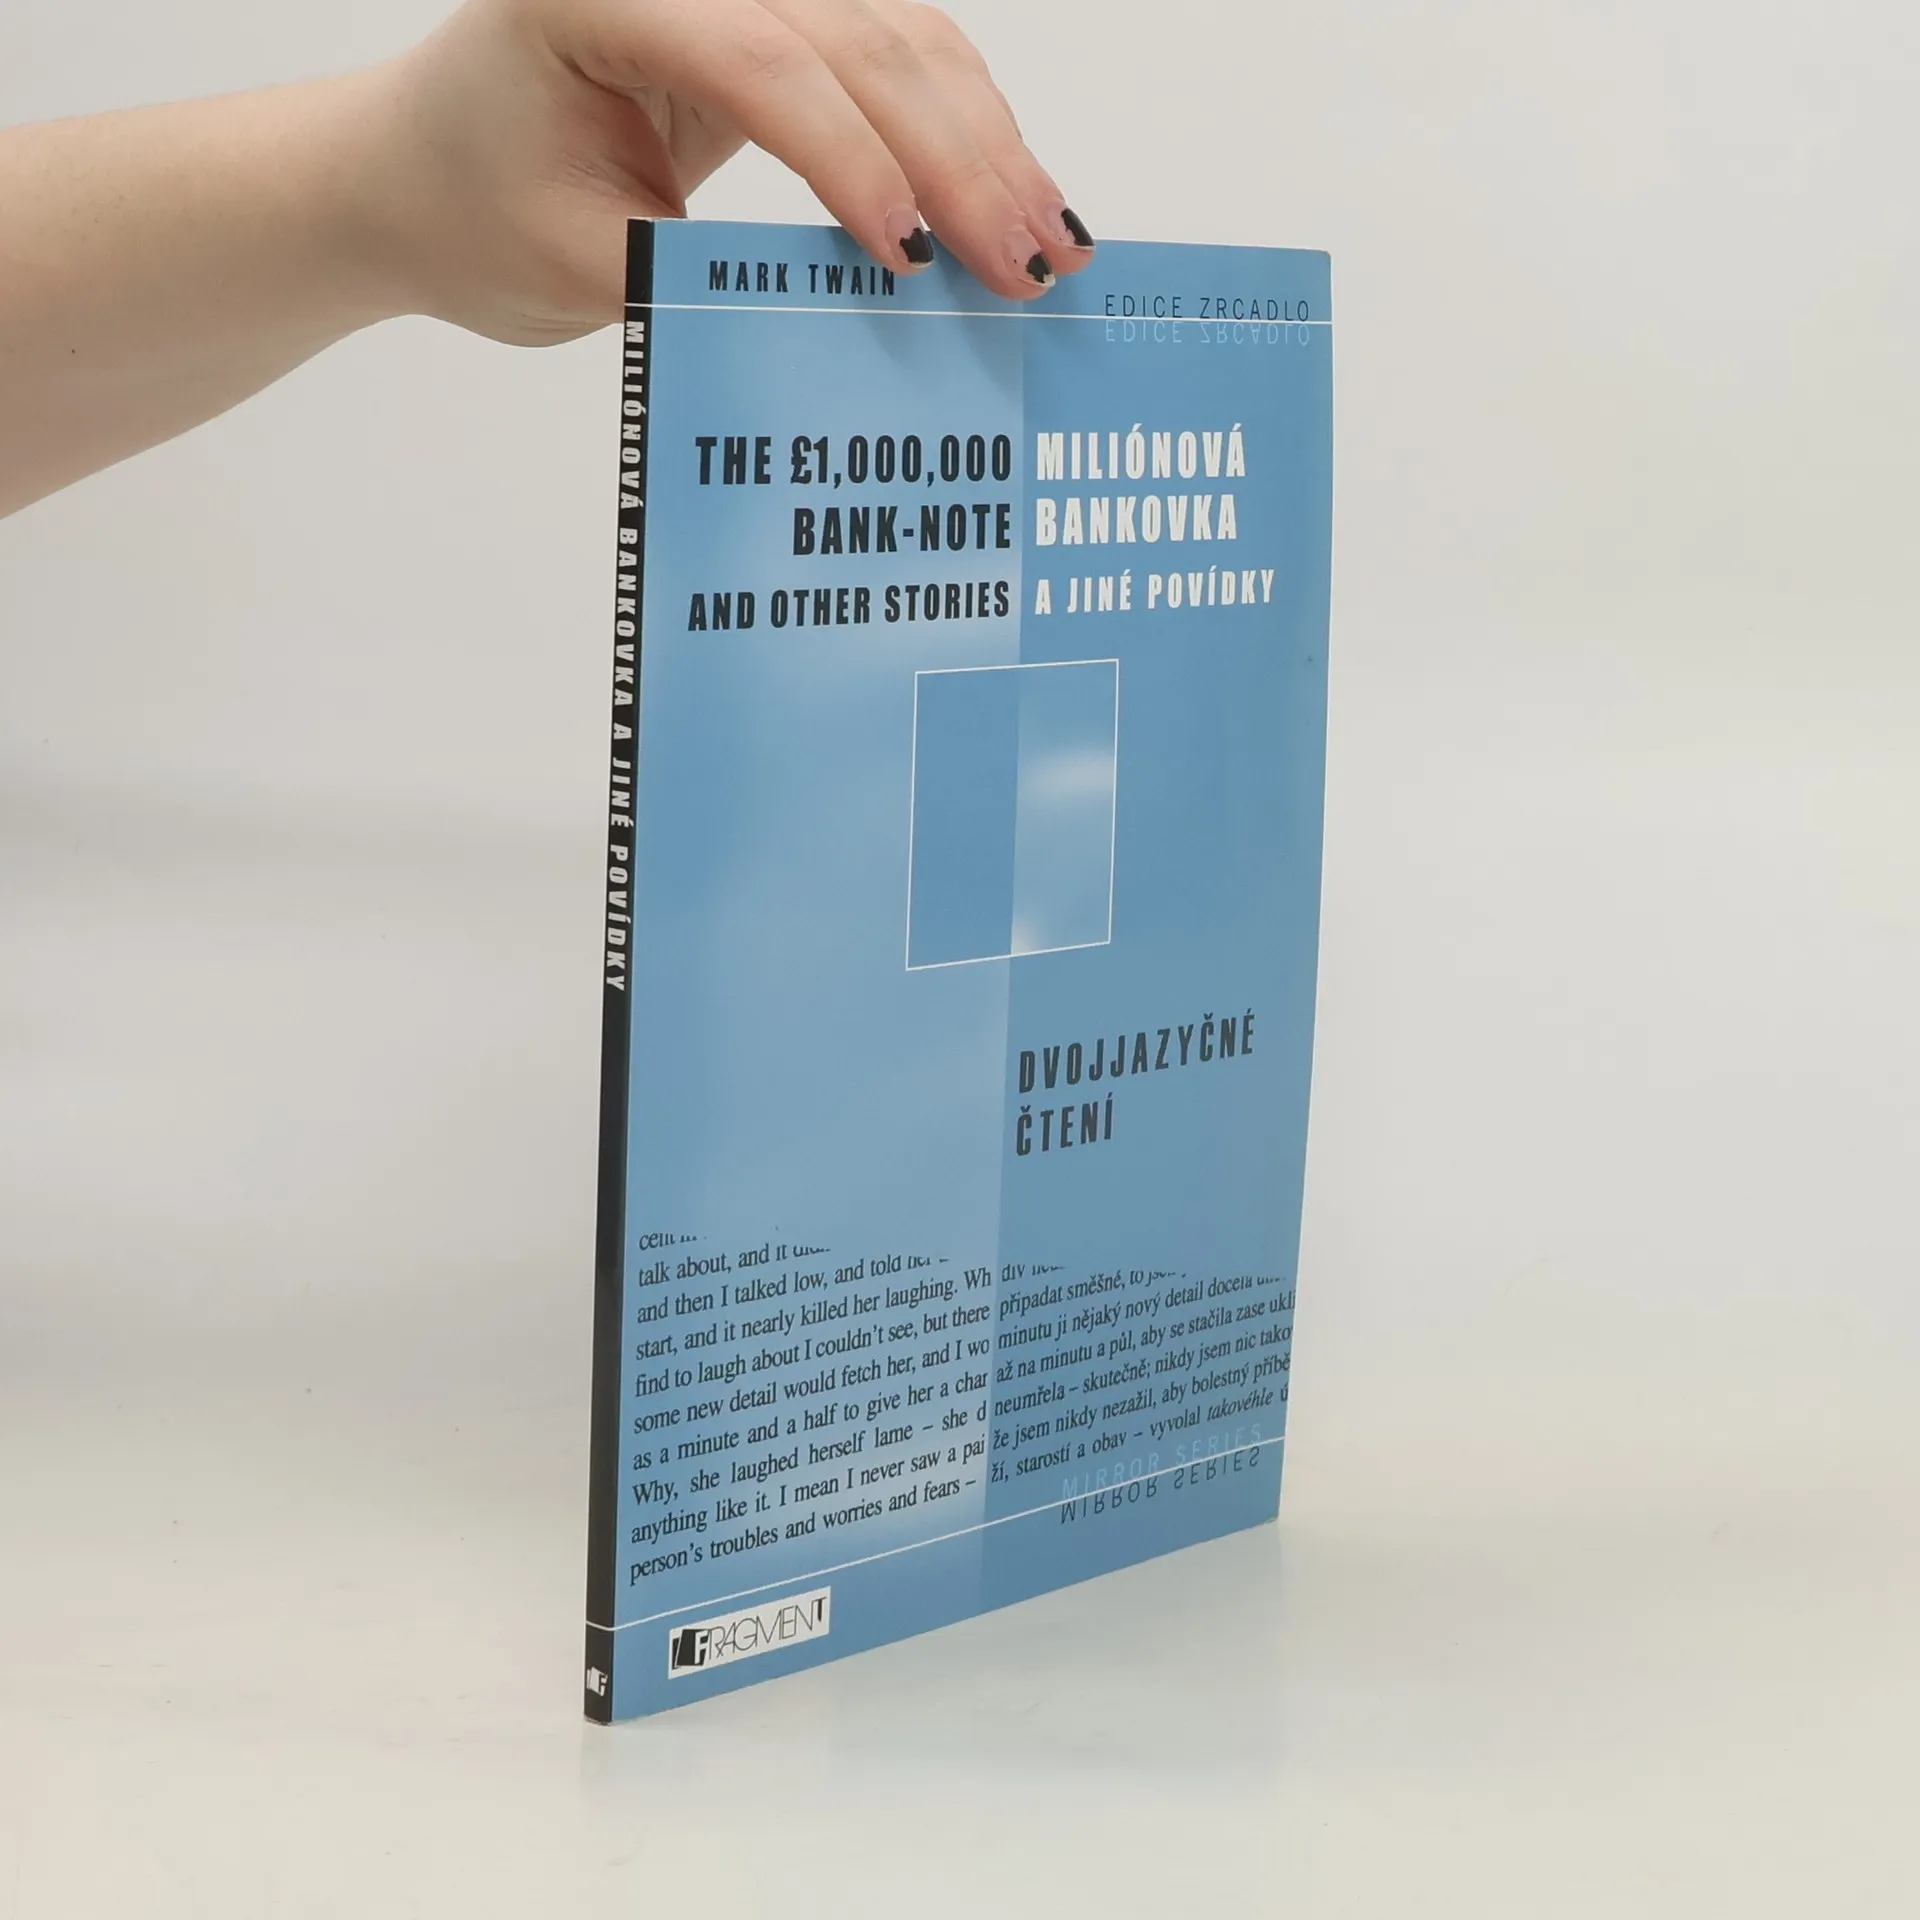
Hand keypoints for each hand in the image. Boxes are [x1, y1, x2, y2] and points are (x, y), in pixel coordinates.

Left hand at [366, 0, 1095, 342]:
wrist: (424, 172)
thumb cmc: (477, 212)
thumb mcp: (574, 263)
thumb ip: (697, 277)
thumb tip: (845, 314)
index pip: (758, 61)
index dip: (851, 160)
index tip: (913, 260)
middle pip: (855, 35)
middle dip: (955, 157)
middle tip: (1027, 265)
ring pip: (898, 33)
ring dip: (986, 139)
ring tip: (1051, 240)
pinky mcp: (776, 17)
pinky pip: (893, 51)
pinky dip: (964, 124)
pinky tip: (1017, 189)